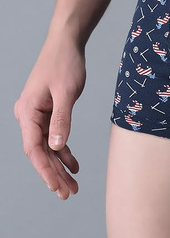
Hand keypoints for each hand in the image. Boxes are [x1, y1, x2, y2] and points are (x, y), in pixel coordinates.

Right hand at [14, 33, 85, 199]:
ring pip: (47, 147)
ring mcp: (36, 115)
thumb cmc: (64, 64)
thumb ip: (61, 120)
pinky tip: (73, 166)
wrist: (66, 43)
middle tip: (68, 194)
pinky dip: (64, 152)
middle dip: (54, 174)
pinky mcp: (47, 112)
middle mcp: (28, 115)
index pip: (34, 149)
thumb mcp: (66, 93)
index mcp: (28, 112)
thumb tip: (57, 147)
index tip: (56, 187)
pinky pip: (53, 137)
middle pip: (40, 152)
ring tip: (73, 186)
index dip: (45, 170)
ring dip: (59, 166)